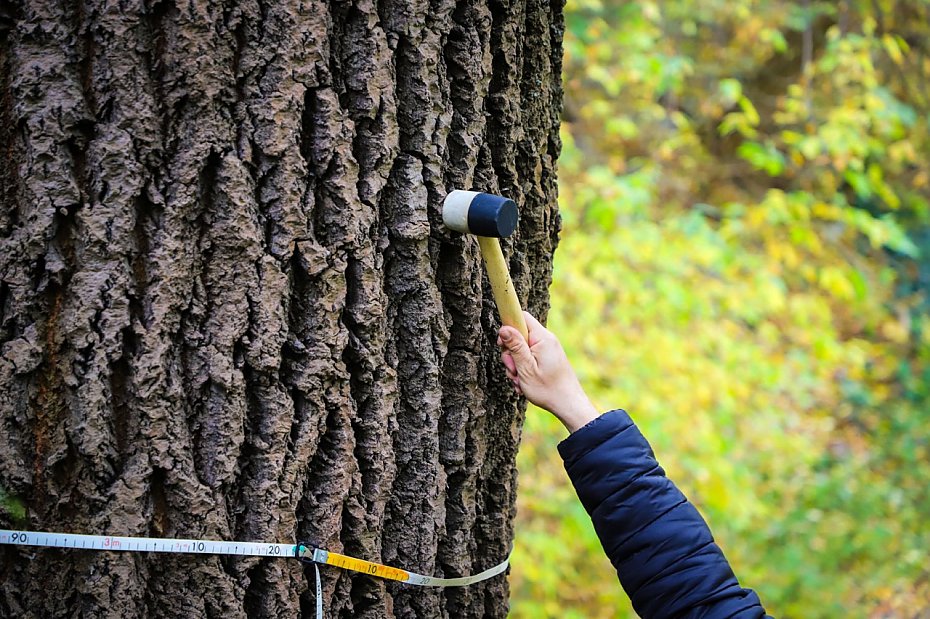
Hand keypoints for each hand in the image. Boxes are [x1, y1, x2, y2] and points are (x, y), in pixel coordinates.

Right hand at [497, 312, 598, 432]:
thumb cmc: (548, 389)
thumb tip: (503, 328)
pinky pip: (529, 359)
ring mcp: (547, 350)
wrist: (569, 405)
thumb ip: (515, 346)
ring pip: (522, 350)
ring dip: (516, 366)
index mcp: (542, 338)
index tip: (502, 344)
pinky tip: (524, 384)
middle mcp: (546, 340)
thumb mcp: (526, 368)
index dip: (508, 327)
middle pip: (519, 336)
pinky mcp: (547, 359)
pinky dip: (523, 371)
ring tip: (520, 381)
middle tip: (513, 371)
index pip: (521, 317)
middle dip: (510, 354)